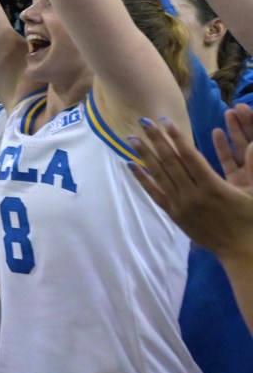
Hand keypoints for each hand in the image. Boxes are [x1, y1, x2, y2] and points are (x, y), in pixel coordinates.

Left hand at [131, 116, 252, 257]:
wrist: (242, 251)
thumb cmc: (251, 220)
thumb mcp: (252, 192)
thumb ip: (248, 167)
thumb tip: (250, 145)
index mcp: (213, 186)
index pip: (189, 156)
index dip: (176, 137)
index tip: (165, 121)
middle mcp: (193, 194)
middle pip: (170, 162)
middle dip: (156, 140)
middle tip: (143, 122)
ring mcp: (181, 205)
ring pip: (160, 175)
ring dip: (145, 155)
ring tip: (132, 139)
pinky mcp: (174, 215)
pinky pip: (155, 194)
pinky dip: (142, 179)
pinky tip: (132, 165)